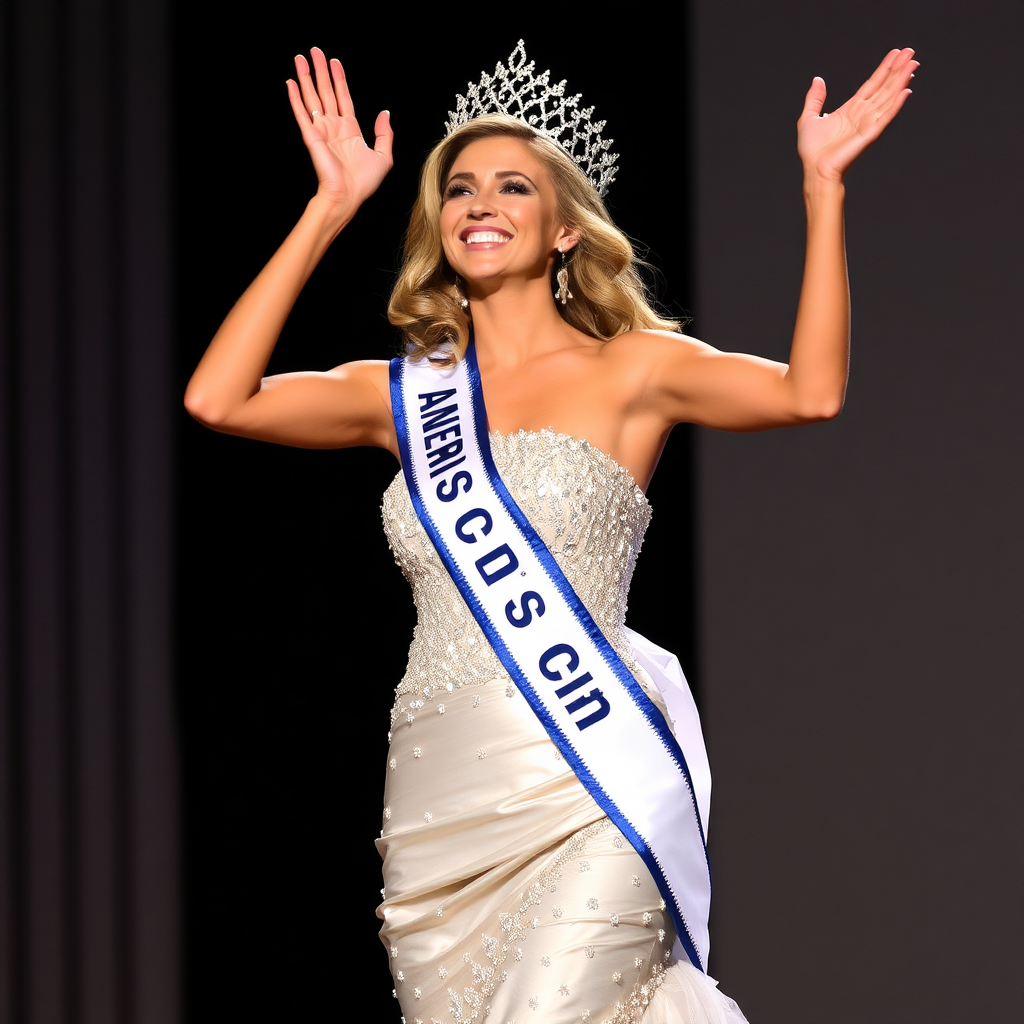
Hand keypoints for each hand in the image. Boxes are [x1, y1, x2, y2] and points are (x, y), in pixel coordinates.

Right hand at [286, 48, 393, 208]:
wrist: (348, 196)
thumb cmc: (364, 183)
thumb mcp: (384, 156)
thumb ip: (385, 134)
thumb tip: (385, 113)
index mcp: (350, 130)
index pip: (343, 97)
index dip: (339, 79)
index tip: (334, 62)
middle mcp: (334, 127)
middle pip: (326, 92)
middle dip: (321, 71)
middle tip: (315, 51)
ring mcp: (321, 130)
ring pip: (312, 97)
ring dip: (306, 77)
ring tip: (301, 58)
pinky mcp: (311, 137)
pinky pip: (301, 113)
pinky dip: (295, 98)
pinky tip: (290, 82)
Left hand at [797, 47, 917, 183]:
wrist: (815, 169)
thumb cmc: (812, 150)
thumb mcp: (809, 118)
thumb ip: (815, 98)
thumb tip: (818, 79)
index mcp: (851, 109)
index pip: (872, 84)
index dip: (884, 69)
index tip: (896, 53)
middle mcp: (863, 114)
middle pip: (884, 87)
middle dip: (898, 69)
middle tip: (910, 52)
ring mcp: (868, 123)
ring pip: (889, 97)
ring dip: (901, 81)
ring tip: (913, 64)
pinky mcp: (870, 133)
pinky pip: (886, 116)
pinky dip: (896, 104)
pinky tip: (906, 91)